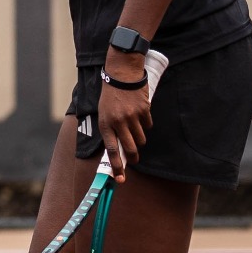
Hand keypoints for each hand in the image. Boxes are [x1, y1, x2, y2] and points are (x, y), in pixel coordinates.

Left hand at [97, 48, 152, 178]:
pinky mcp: (145, 111)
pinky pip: (148, 126)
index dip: (117, 166)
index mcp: (106, 123)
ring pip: (141, 139)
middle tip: (133, 160)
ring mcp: (133, 117)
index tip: (120, 178)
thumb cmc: (109, 95)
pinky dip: (145, 125)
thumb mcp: (103, 112)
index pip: (112, 150)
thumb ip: (110, 130)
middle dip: (133, 158)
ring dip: (139, 139)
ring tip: (133, 128)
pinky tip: (140, 115)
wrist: (121, 74)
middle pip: (131, 149)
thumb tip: (118, 149)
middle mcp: (119, 122)